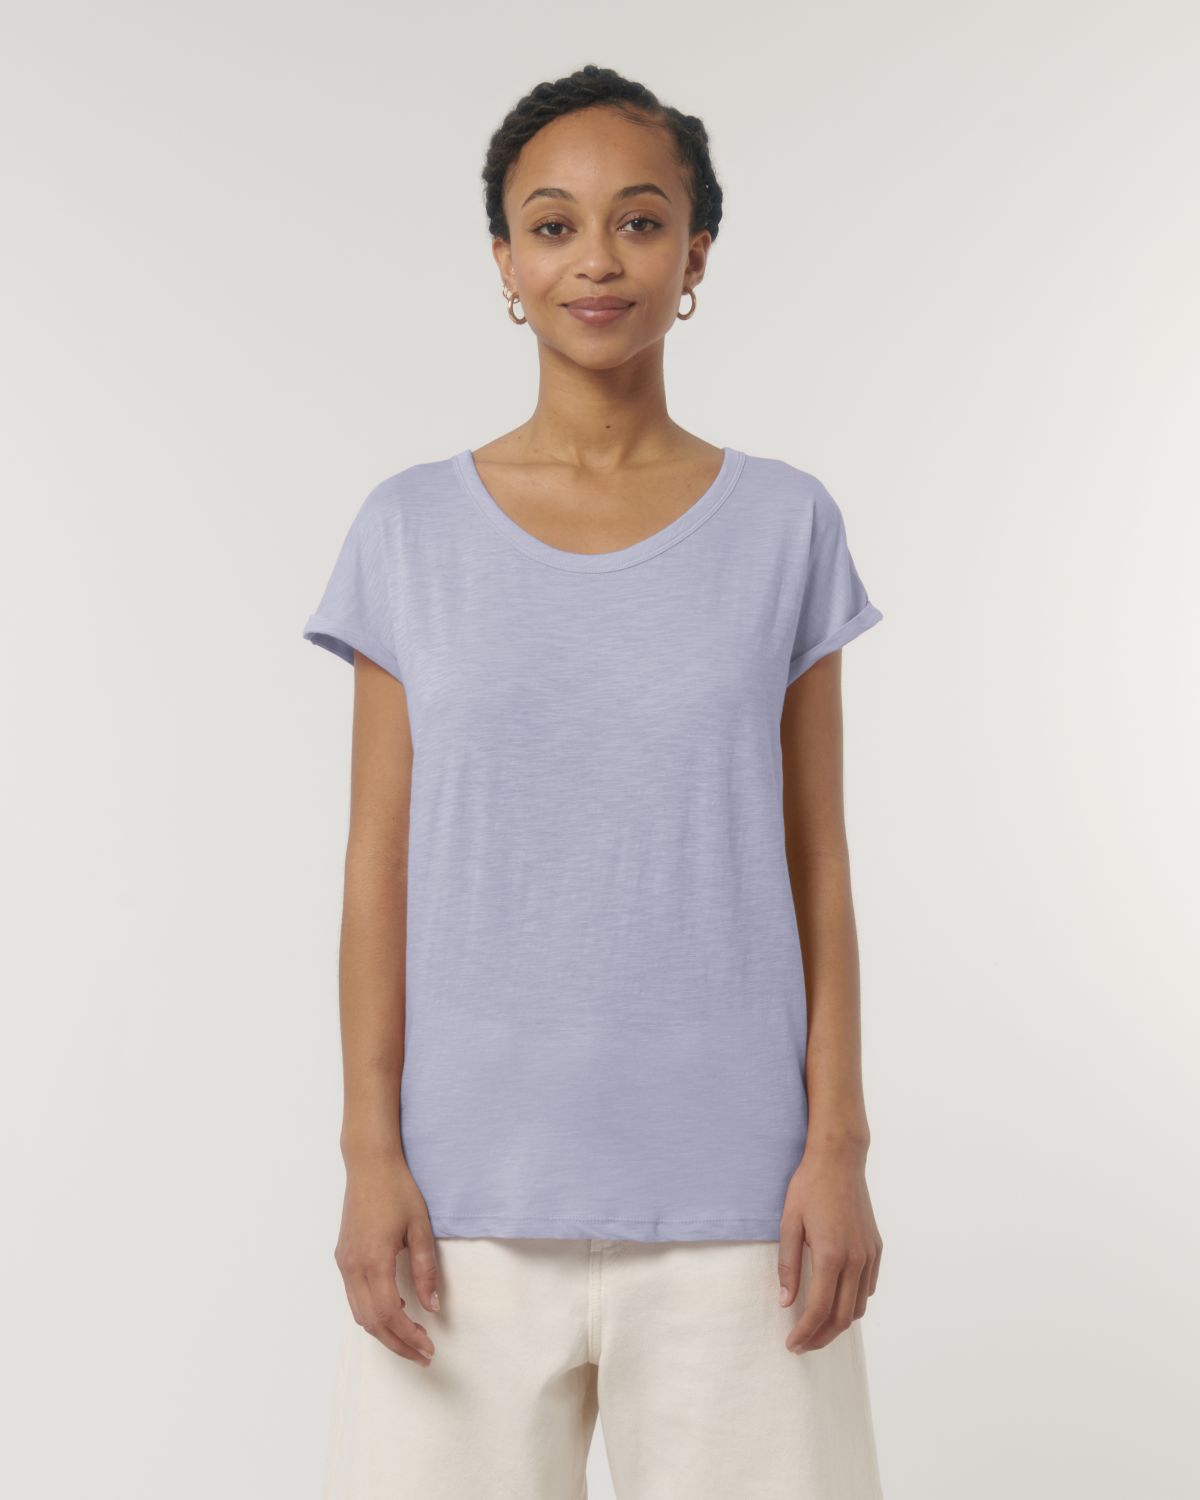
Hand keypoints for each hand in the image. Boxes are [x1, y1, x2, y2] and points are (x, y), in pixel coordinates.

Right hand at [334, 1147, 441, 1364]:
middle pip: (371, 1322)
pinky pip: (355, 1297)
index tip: (428, 1348)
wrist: (369, 1165)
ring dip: (384, 1331)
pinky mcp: (343, 1257)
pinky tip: (395, 1309)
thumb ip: (425, 1269)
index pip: (389, 1314)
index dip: (408, 1337)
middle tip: (423, 1355)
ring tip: (411, 1338)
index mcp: (374, 1260)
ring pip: (359, 1313)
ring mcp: (344, 1263)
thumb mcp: (420, 1227)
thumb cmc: (398, 1191)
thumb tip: (432, 1307)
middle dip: (397, 1344)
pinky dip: (373, 1312)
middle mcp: (353, 1267)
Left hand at [778, 1139, 881, 1353]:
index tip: (791, 1344)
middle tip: (802, 1344)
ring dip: (838, 1324)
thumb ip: (788, 1265)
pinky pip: (867, 1287)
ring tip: (817, 1327)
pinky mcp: (876, 1248)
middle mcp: (855, 1260)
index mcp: (831, 1255)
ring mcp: (869, 1255)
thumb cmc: (809, 1187)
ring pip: (858, 1306)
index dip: (804, 1333)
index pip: (819, 1310)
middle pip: (842, 1317)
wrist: (839, 1159)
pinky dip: (852, 1303)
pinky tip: (836, 1301)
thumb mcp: (789, 1223)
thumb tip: (785, 1303)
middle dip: (821, 1337)